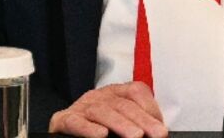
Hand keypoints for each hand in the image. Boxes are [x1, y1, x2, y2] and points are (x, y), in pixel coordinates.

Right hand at [49, 81, 167, 137]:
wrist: (69, 132)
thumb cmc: (99, 130)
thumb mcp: (120, 124)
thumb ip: (136, 125)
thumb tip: (158, 134)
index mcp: (114, 94)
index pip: (136, 91)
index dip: (150, 108)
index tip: (162, 129)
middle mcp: (98, 96)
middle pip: (122, 103)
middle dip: (142, 120)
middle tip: (157, 134)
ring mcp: (80, 107)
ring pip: (101, 111)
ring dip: (120, 124)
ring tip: (135, 136)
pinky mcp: (62, 120)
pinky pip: (75, 121)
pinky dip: (88, 129)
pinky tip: (101, 135)